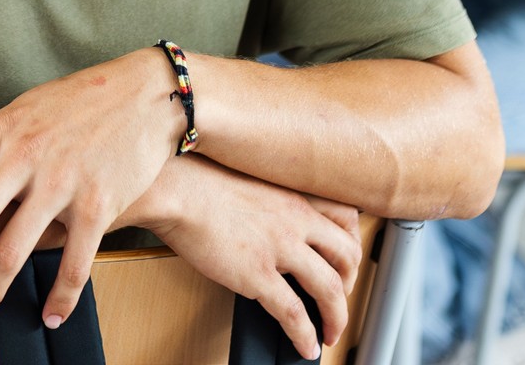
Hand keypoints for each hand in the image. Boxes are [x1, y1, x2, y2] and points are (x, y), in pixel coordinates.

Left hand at [0, 48, 185, 326]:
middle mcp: (26, 157)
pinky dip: (62, 293)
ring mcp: (61, 183)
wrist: (147, 94)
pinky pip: (75, 259)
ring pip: (17, 245)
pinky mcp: (98, 204)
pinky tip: (50, 313)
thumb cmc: (83, 98)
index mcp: (4, 129)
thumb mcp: (29, 106)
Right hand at [144, 157, 361, 358]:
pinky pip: (294, 313)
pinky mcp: (258, 274)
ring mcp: (280, 248)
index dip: (350, 243)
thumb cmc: (197, 179)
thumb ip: (268, 202)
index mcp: (292, 195)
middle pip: (348, 255)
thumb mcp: (248, 179)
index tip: (343, 260)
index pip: (346, 218)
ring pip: (330, 289)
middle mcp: (295, 220)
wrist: (174, 188)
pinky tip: (305, 345)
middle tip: (339, 297)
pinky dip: (304, 334)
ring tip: (331, 331)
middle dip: (350, 282)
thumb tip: (267, 224)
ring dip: (337, 316)